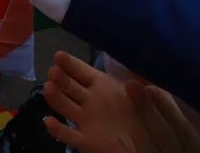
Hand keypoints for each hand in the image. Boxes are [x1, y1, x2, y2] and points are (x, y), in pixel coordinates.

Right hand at [42, 51, 199, 152]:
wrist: (150, 146)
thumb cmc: (146, 116)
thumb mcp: (144, 92)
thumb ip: (139, 75)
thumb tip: (135, 55)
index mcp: (100, 85)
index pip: (79, 70)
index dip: (68, 63)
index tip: (59, 56)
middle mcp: (88, 100)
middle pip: (67, 85)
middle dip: (59, 77)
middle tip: (54, 71)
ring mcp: (85, 120)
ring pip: (64, 105)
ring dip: (54, 96)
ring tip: (49, 88)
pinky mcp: (86, 140)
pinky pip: (68, 135)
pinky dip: (56, 129)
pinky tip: (48, 121)